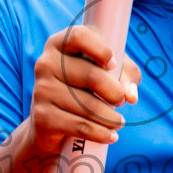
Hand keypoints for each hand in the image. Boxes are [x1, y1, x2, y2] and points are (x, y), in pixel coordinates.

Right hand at [29, 24, 142, 155]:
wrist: (51, 123)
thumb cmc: (84, 89)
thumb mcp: (108, 73)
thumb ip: (126, 74)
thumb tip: (131, 95)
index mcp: (60, 44)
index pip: (79, 36)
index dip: (100, 49)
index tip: (113, 64)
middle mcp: (46, 63)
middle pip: (92, 75)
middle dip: (115, 92)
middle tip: (121, 101)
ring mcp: (41, 90)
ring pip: (88, 105)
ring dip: (111, 118)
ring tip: (118, 122)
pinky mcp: (42, 116)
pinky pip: (80, 126)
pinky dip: (101, 133)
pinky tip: (111, 136)